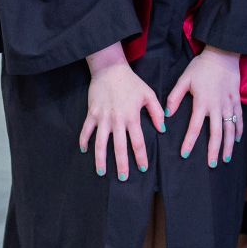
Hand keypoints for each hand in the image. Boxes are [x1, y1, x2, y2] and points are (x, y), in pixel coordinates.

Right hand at [79, 45, 163, 180]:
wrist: (110, 68)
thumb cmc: (131, 82)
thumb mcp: (148, 94)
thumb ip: (157, 112)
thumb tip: (162, 130)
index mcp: (132, 116)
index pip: (137, 142)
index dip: (140, 156)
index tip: (143, 168)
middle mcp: (117, 120)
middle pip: (119, 146)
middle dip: (121, 164)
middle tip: (123, 178)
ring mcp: (103, 117)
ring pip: (100, 142)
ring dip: (100, 158)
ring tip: (101, 172)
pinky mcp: (92, 113)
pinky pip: (86, 130)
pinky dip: (84, 141)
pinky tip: (84, 151)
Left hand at [166, 47, 241, 167]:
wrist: (223, 54)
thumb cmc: (201, 67)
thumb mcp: (184, 79)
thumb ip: (175, 97)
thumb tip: (166, 114)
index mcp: (202, 102)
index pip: (195, 127)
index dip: (189, 141)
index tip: (185, 154)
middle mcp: (217, 106)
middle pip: (216, 133)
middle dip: (213, 150)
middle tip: (211, 164)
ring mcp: (229, 104)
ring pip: (229, 129)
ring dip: (228, 145)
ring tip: (226, 158)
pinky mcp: (236, 100)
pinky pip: (239, 118)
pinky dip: (238, 130)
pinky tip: (236, 140)